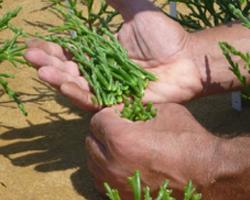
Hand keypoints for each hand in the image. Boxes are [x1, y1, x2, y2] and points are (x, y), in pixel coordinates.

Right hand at [25, 1, 202, 110]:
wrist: (187, 60)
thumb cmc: (166, 37)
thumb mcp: (138, 11)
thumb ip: (118, 0)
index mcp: (102, 54)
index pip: (70, 52)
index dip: (51, 48)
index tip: (32, 42)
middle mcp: (102, 73)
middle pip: (69, 70)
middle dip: (48, 63)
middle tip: (30, 56)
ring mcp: (109, 89)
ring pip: (77, 86)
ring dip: (58, 78)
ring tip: (41, 70)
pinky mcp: (118, 103)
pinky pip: (95, 101)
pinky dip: (78, 94)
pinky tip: (63, 85)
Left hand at [86, 103, 219, 198]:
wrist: (207, 172)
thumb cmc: (186, 138)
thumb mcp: (162, 111)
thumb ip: (135, 109)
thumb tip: (121, 111)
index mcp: (120, 139)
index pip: (97, 121)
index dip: (109, 114)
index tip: (119, 115)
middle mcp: (111, 164)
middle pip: (90, 142)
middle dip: (102, 132)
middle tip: (117, 129)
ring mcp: (115, 185)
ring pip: (92, 163)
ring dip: (101, 151)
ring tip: (117, 147)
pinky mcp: (122, 198)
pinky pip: (101, 180)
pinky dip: (106, 169)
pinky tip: (120, 164)